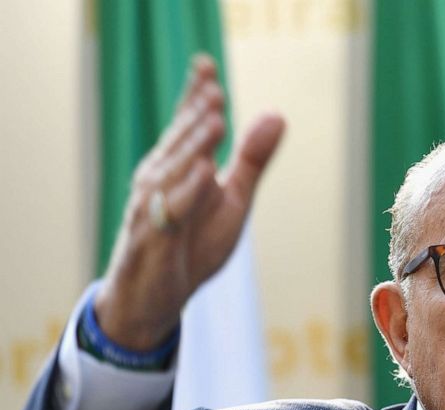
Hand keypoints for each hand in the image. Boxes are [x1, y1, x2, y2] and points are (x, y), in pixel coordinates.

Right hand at [95, 54, 284, 350]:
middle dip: (198, 115)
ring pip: (174, 170)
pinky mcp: (155, 238)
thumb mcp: (233, 198)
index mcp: (179, 165)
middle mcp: (160, 179)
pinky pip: (172, 212)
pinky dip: (187, 192)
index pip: (187, 124)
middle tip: (216, 88)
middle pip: (181, 141)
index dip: (196, 96)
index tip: (207, 64)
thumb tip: (277, 115)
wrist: (155, 296)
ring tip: (217, 118)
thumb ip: (252, 159)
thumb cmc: (193, 242)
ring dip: (194, 144)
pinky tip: (204, 172)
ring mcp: (154, 208)